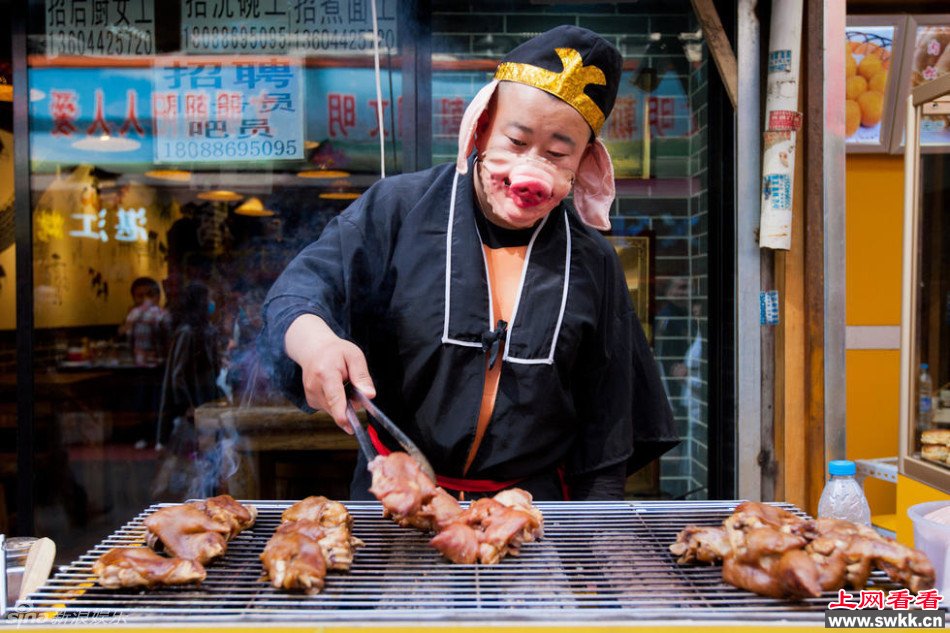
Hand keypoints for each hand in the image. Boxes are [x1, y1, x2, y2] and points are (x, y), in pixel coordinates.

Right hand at [284, 314, 375, 433]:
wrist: (313, 350)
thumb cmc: (335, 352)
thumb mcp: (354, 356)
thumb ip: (362, 376)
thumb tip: (370, 395)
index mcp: (325, 373)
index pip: (334, 397)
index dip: (341, 413)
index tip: (348, 426)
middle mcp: (314, 386)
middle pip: (337, 407)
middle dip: (350, 403)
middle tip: (351, 383)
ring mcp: (311, 396)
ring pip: (335, 410)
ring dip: (344, 402)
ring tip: (341, 382)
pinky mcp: (312, 402)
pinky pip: (330, 409)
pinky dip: (337, 402)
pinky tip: (335, 388)